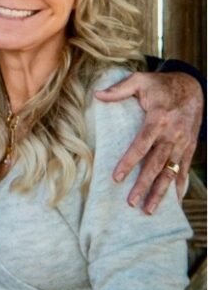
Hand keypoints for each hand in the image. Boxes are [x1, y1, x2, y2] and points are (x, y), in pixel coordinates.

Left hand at [95, 71, 202, 213]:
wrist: (193, 88)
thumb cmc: (161, 85)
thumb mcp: (140, 80)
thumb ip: (119, 89)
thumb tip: (97, 94)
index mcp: (158, 118)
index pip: (141, 144)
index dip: (129, 161)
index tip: (117, 177)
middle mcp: (172, 134)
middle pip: (156, 163)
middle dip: (144, 184)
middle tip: (131, 202)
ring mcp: (182, 143)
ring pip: (171, 171)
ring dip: (160, 191)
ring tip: (149, 209)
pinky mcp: (189, 148)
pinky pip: (184, 169)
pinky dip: (179, 186)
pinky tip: (173, 202)